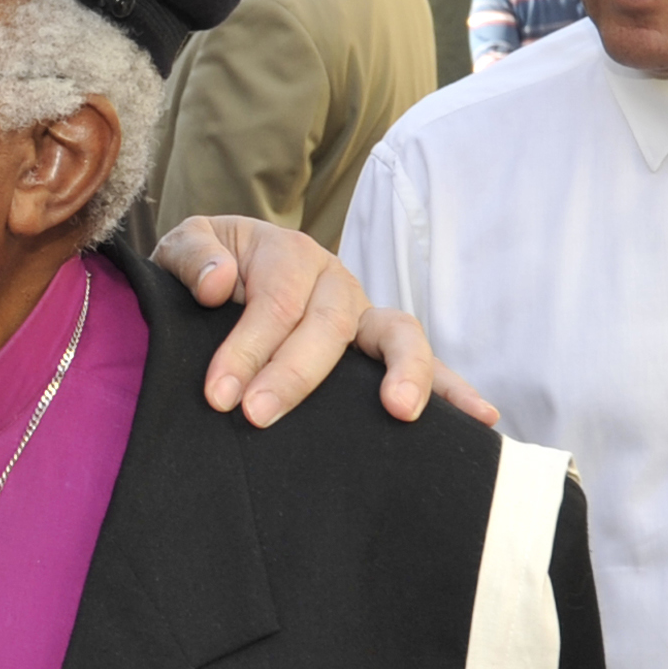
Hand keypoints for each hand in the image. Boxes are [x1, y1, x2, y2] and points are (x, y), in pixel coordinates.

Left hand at [151, 214, 499, 429]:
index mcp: (288, 253)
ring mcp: (363, 316)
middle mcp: (334, 282)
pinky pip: (421, 366)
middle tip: (257, 415)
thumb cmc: (200, 272)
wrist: (213, 281)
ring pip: (397, 335)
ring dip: (403, 372)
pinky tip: (483, 418)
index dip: (247, 347)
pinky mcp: (377, 353)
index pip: (276, 301)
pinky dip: (455, 390)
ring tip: (400, 410)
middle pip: (329, 323)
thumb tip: (222, 284)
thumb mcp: (184, 250)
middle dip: (295, 372)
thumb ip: (194, 257)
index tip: (219, 395)